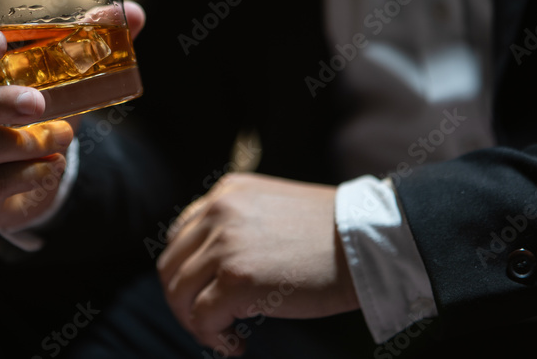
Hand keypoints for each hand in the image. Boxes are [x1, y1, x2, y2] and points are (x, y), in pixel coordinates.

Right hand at [0, 1, 144, 229]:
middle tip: (38, 103)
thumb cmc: (35, 114)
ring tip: (63, 137)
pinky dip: (27, 175)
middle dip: (0, 102)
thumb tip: (133, 13)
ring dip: (26, 143)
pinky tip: (50, 167)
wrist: (24, 177)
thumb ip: (89, 46)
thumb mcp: (59, 81)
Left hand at [157, 173, 358, 353]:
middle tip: (207, 322)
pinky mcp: (235, 280)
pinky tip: (236, 345)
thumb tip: (210, 268)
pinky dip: (212, 338)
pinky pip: (201, 318)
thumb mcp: (272, 210)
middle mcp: (218, 212)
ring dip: (195, 322)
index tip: (205, 294)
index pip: (180, 235)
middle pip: (171, 265)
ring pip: (179, 293)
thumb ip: (238, 225)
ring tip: (222, 335)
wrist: (365, 243)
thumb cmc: (329, 235)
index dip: (187, 271)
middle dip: (182, 300)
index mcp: (226, 193)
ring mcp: (224, 245)